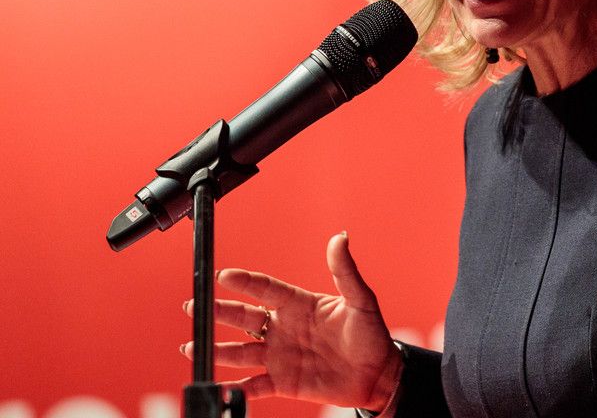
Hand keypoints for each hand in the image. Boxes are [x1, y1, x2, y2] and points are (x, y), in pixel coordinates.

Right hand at [181, 233, 402, 412]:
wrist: (378, 374)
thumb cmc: (371, 334)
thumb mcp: (360, 300)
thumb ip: (345, 271)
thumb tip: (340, 237)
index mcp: (299, 305)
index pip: (266, 289)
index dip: (244, 281)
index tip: (223, 274)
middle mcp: (283, 328)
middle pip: (244, 317)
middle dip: (218, 310)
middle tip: (192, 304)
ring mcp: (280, 355)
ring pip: (240, 350)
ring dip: (216, 348)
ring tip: (190, 345)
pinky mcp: (282, 382)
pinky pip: (252, 385)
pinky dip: (234, 388)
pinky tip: (217, 387)